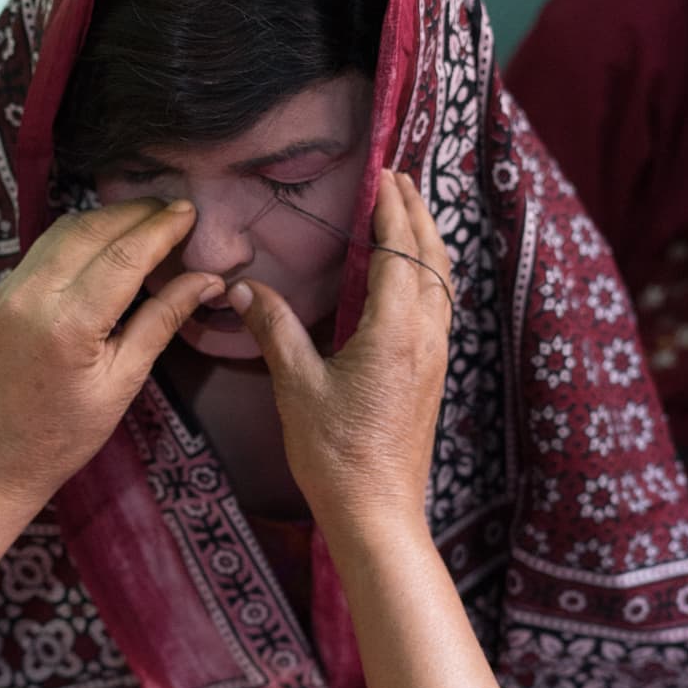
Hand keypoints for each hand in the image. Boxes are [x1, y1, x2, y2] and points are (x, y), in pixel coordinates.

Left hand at [0, 198, 216, 508]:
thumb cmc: (65, 434)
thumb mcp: (123, 382)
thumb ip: (162, 321)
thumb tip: (207, 280)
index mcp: (67, 324)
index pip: (124, 255)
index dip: (161, 228)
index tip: (191, 211)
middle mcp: (32, 294)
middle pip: (93, 228)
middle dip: (138, 213)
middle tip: (177, 212)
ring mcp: (10, 288)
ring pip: (66, 229)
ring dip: (109, 218)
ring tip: (149, 223)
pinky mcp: (1, 291)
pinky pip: (46, 246)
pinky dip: (82, 234)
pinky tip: (109, 244)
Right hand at [229, 170, 451, 539]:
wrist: (377, 513)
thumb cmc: (336, 455)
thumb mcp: (296, 388)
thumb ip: (275, 329)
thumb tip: (245, 288)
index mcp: (395, 331)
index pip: (400, 250)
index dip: (391, 209)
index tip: (382, 174)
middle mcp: (425, 338)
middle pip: (432, 259)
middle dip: (417, 214)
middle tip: (401, 179)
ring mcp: (434, 359)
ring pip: (442, 283)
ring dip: (428, 243)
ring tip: (411, 216)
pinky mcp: (432, 377)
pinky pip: (440, 309)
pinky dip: (430, 276)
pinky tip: (415, 281)